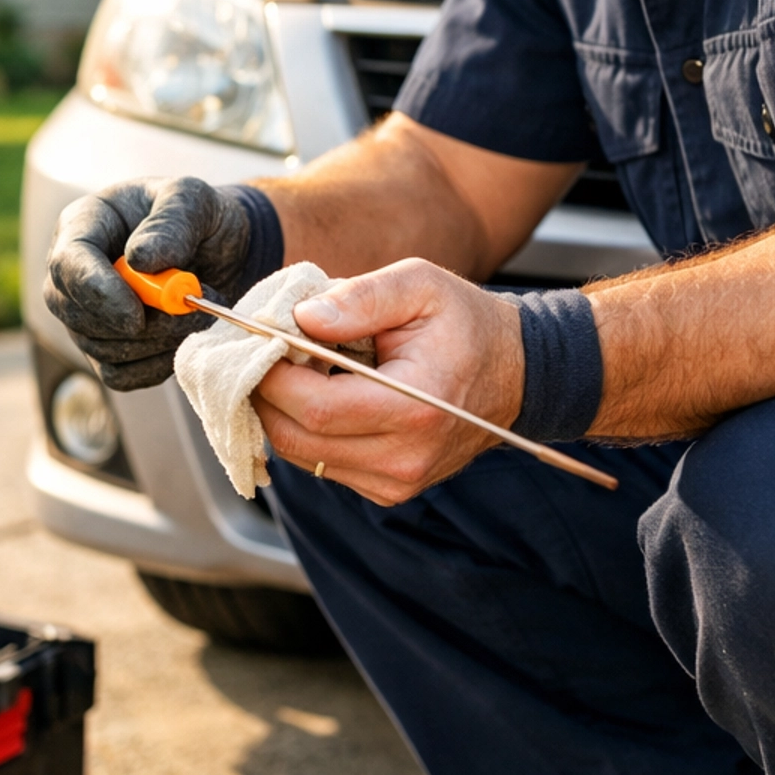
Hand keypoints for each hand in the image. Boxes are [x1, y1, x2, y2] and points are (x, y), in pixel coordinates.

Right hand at [43, 176, 255, 390]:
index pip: (67, 264)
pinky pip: (119, 374)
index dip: (97, 293)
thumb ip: (172, 221)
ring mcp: (85, 314)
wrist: (220, 250)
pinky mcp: (107, 348)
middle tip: (194, 307)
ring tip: (199, 311)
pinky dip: (157, 365)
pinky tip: (185, 337)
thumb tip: (140, 259)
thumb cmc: (199, 217)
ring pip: (101, 349)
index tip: (137, 315)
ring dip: (158, 341)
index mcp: (84, 225)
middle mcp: (74, 273)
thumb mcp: (195, 200)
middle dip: (138, 324)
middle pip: (76, 313)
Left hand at [253, 259, 524, 504]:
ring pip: (301, 456)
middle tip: (265, 351)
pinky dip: (306, 429)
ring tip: (297, 368)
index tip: (259, 339)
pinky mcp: (388, 489)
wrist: (515, 373)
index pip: (316, 408)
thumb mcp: (420, 285)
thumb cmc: (465, 323)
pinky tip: (321, 393)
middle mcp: (405, 458)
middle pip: (297, 439)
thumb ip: (361, 298)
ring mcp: (396, 482)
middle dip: (266, 394)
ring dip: (282, 412)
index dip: (272, 376)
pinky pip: (321, 463)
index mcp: (416, 408)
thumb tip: (301, 318)